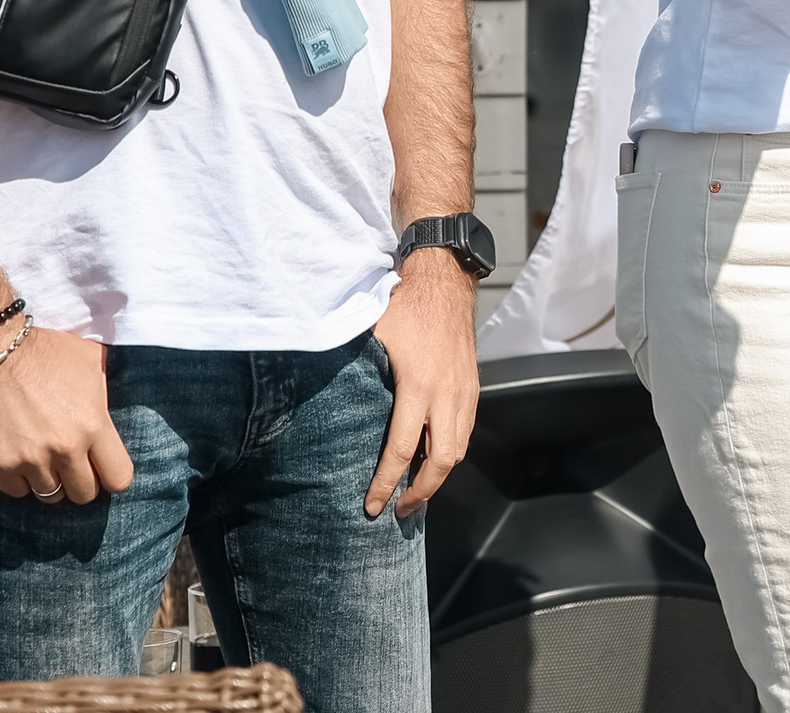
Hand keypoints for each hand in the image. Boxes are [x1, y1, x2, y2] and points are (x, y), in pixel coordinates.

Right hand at [0, 327, 133, 504]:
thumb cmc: (45, 352)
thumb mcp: (92, 362)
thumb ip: (106, 393)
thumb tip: (116, 408)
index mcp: (94, 424)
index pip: (119, 477)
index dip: (112, 475)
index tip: (103, 467)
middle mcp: (65, 448)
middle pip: (84, 494)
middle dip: (82, 481)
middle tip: (73, 464)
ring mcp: (30, 460)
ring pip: (50, 496)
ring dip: (50, 481)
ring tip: (45, 459)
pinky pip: (17, 491)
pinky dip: (20, 481)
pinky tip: (21, 460)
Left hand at [365, 251, 480, 519]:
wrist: (443, 279)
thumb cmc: (402, 306)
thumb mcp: (371, 337)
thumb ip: (355, 373)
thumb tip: (317, 400)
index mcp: (418, 386)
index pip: (402, 450)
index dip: (385, 483)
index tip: (372, 506)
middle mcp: (447, 394)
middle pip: (441, 461)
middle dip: (420, 493)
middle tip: (398, 510)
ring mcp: (464, 391)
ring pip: (458, 449)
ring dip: (438, 476)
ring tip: (414, 492)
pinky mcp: (472, 386)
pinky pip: (465, 431)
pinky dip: (450, 452)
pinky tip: (431, 458)